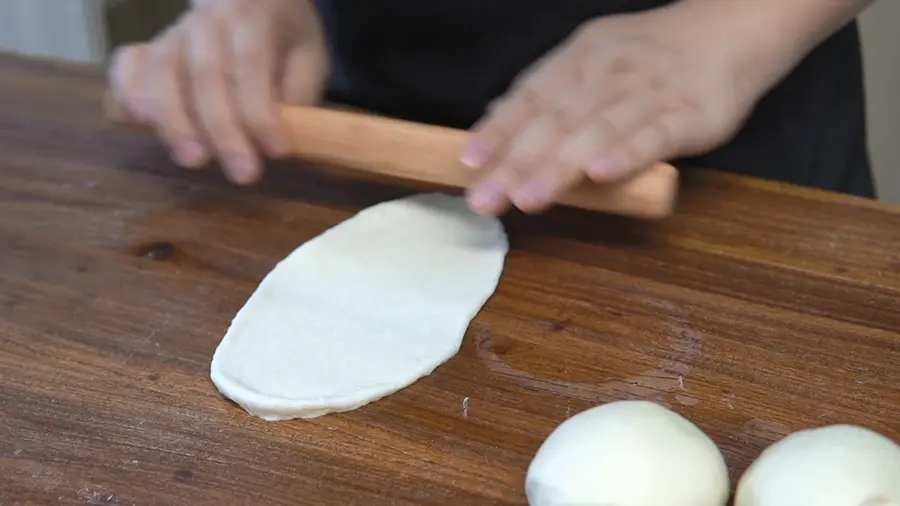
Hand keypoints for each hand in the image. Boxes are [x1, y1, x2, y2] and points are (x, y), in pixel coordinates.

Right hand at [108, 0, 329, 183]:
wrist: (255, 0)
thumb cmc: (285, 36)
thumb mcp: (308, 57)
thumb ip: (295, 93)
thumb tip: (274, 138)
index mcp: (252, 16)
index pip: (251, 64)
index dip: (261, 112)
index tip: (278, 152)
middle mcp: (208, 19)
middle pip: (205, 74)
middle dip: (223, 130)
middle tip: (243, 174)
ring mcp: (174, 32)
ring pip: (163, 72)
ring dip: (175, 121)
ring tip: (192, 160)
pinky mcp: (151, 48)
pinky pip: (128, 65)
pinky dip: (128, 91)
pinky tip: (140, 120)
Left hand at [460, 2, 780, 214]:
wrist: (731, 30)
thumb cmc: (651, 57)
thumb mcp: (592, 62)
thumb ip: (546, 94)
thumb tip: (493, 121)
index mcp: (580, 59)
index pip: (530, 98)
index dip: (499, 131)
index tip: (470, 164)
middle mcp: (610, 71)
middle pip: (557, 120)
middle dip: (518, 162)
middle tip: (487, 198)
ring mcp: (651, 91)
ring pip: (598, 129)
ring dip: (561, 165)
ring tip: (529, 198)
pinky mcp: (691, 113)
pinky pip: (656, 134)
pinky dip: (628, 153)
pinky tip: (601, 174)